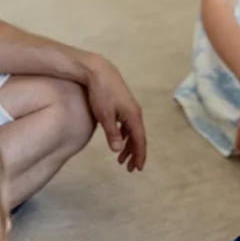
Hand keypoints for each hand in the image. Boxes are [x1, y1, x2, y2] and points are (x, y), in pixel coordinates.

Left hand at [85, 56, 146, 171]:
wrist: (99, 71)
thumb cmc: (101, 93)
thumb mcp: (105, 115)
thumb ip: (112, 133)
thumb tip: (118, 150)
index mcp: (133, 116)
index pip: (140, 140)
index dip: (140, 155)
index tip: (138, 168)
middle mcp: (135, 113)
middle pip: (138, 138)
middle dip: (135, 154)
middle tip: (130, 169)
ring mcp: (130, 109)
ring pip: (133, 132)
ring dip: (129, 147)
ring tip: (121, 160)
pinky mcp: (123, 106)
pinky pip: (128, 126)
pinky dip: (125, 137)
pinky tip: (119, 142)